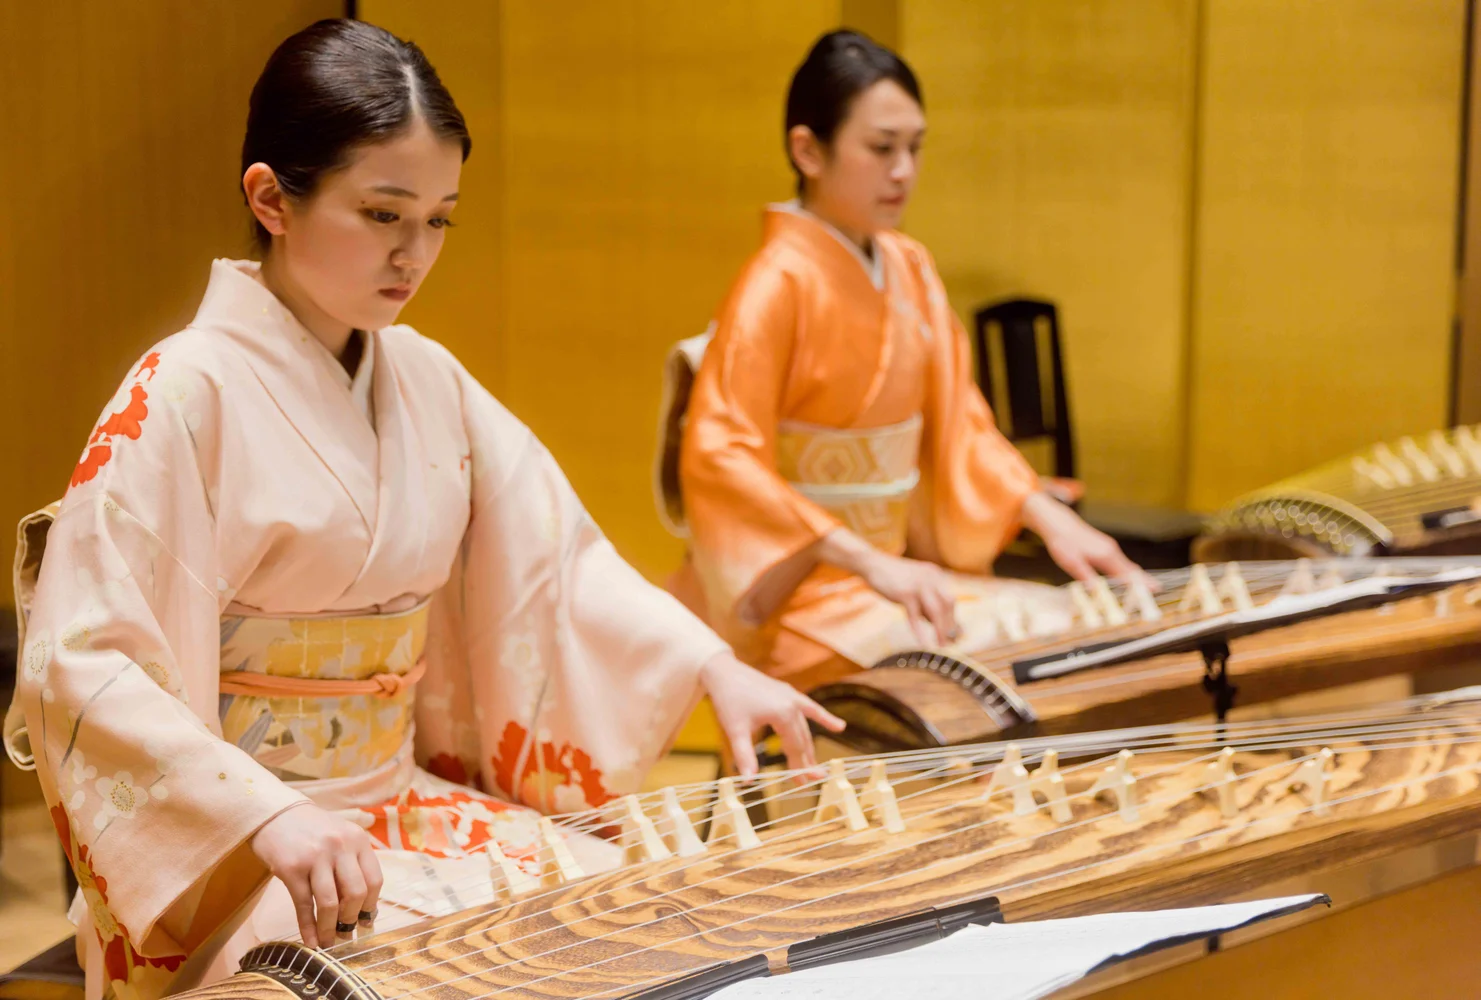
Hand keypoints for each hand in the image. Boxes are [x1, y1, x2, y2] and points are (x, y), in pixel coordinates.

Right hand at [251, 802, 382, 947]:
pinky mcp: (291, 868)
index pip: (374, 880)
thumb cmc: (311, 830)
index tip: (366, 923)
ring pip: (330, 903)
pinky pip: (304, 905)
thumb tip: (363, 908)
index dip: (371, 906)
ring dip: (330, 929)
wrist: (275, 813)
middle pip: (355, 893)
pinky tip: (311, 941)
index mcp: (357, 840)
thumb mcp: (340, 837)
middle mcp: (340, 847)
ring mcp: (315, 857)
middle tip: (346, 935)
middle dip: (351, 920)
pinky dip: (308, 927)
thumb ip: (353, 865)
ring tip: (329, 942)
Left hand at [700, 652, 845, 777]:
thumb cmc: (728, 699)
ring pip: (805, 728)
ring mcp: (792, 697)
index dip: (798, 767)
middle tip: (811, 781)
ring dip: (809, 747)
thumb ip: (744, 756)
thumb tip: (748, 782)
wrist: (724, 671)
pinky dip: (823, 718)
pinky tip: (840, 726)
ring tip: (814, 766)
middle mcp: (792, 705)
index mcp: (782, 714)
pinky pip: (810, 708)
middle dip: (806, 762)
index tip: (801, 784)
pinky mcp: (789, 693)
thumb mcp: (735, 730)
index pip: (794, 747)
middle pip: (803, 740)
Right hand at [859, 551, 960, 646]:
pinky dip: (920, 632)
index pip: (950, 600)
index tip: (956, 636)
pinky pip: (915, 616)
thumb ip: (927, 605)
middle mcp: (931, 578)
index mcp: (935, 575)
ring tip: (941, 644)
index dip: (953, 619)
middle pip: (948, 604)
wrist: (872, 564)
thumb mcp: (915, 589)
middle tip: (950, 642)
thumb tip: (940, 625)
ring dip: (941, 630)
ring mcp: (919, 585)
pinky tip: (924, 644)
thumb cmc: (893, 579)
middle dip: (950, 625)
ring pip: (936, 611)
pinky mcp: (905, 593)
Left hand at [1020, 492, 1153, 587]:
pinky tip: (1130, 577)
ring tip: (1149, 588)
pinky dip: (1128, 571)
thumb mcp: (1071, 562)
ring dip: (1137, 577)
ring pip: (1127, 565)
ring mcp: (1110, 548)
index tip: (1154, 591)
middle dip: (1144, 580)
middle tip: (1158, 591)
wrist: (1058, 522)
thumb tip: (1098, 592)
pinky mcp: (1105, 548)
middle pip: (1132, 569)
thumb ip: (1086, 576)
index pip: (1127, 574)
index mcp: (1106, 556)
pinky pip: (1121, 562)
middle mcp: (1111, 551)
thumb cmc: (1063, 542)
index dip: (1140, 584)